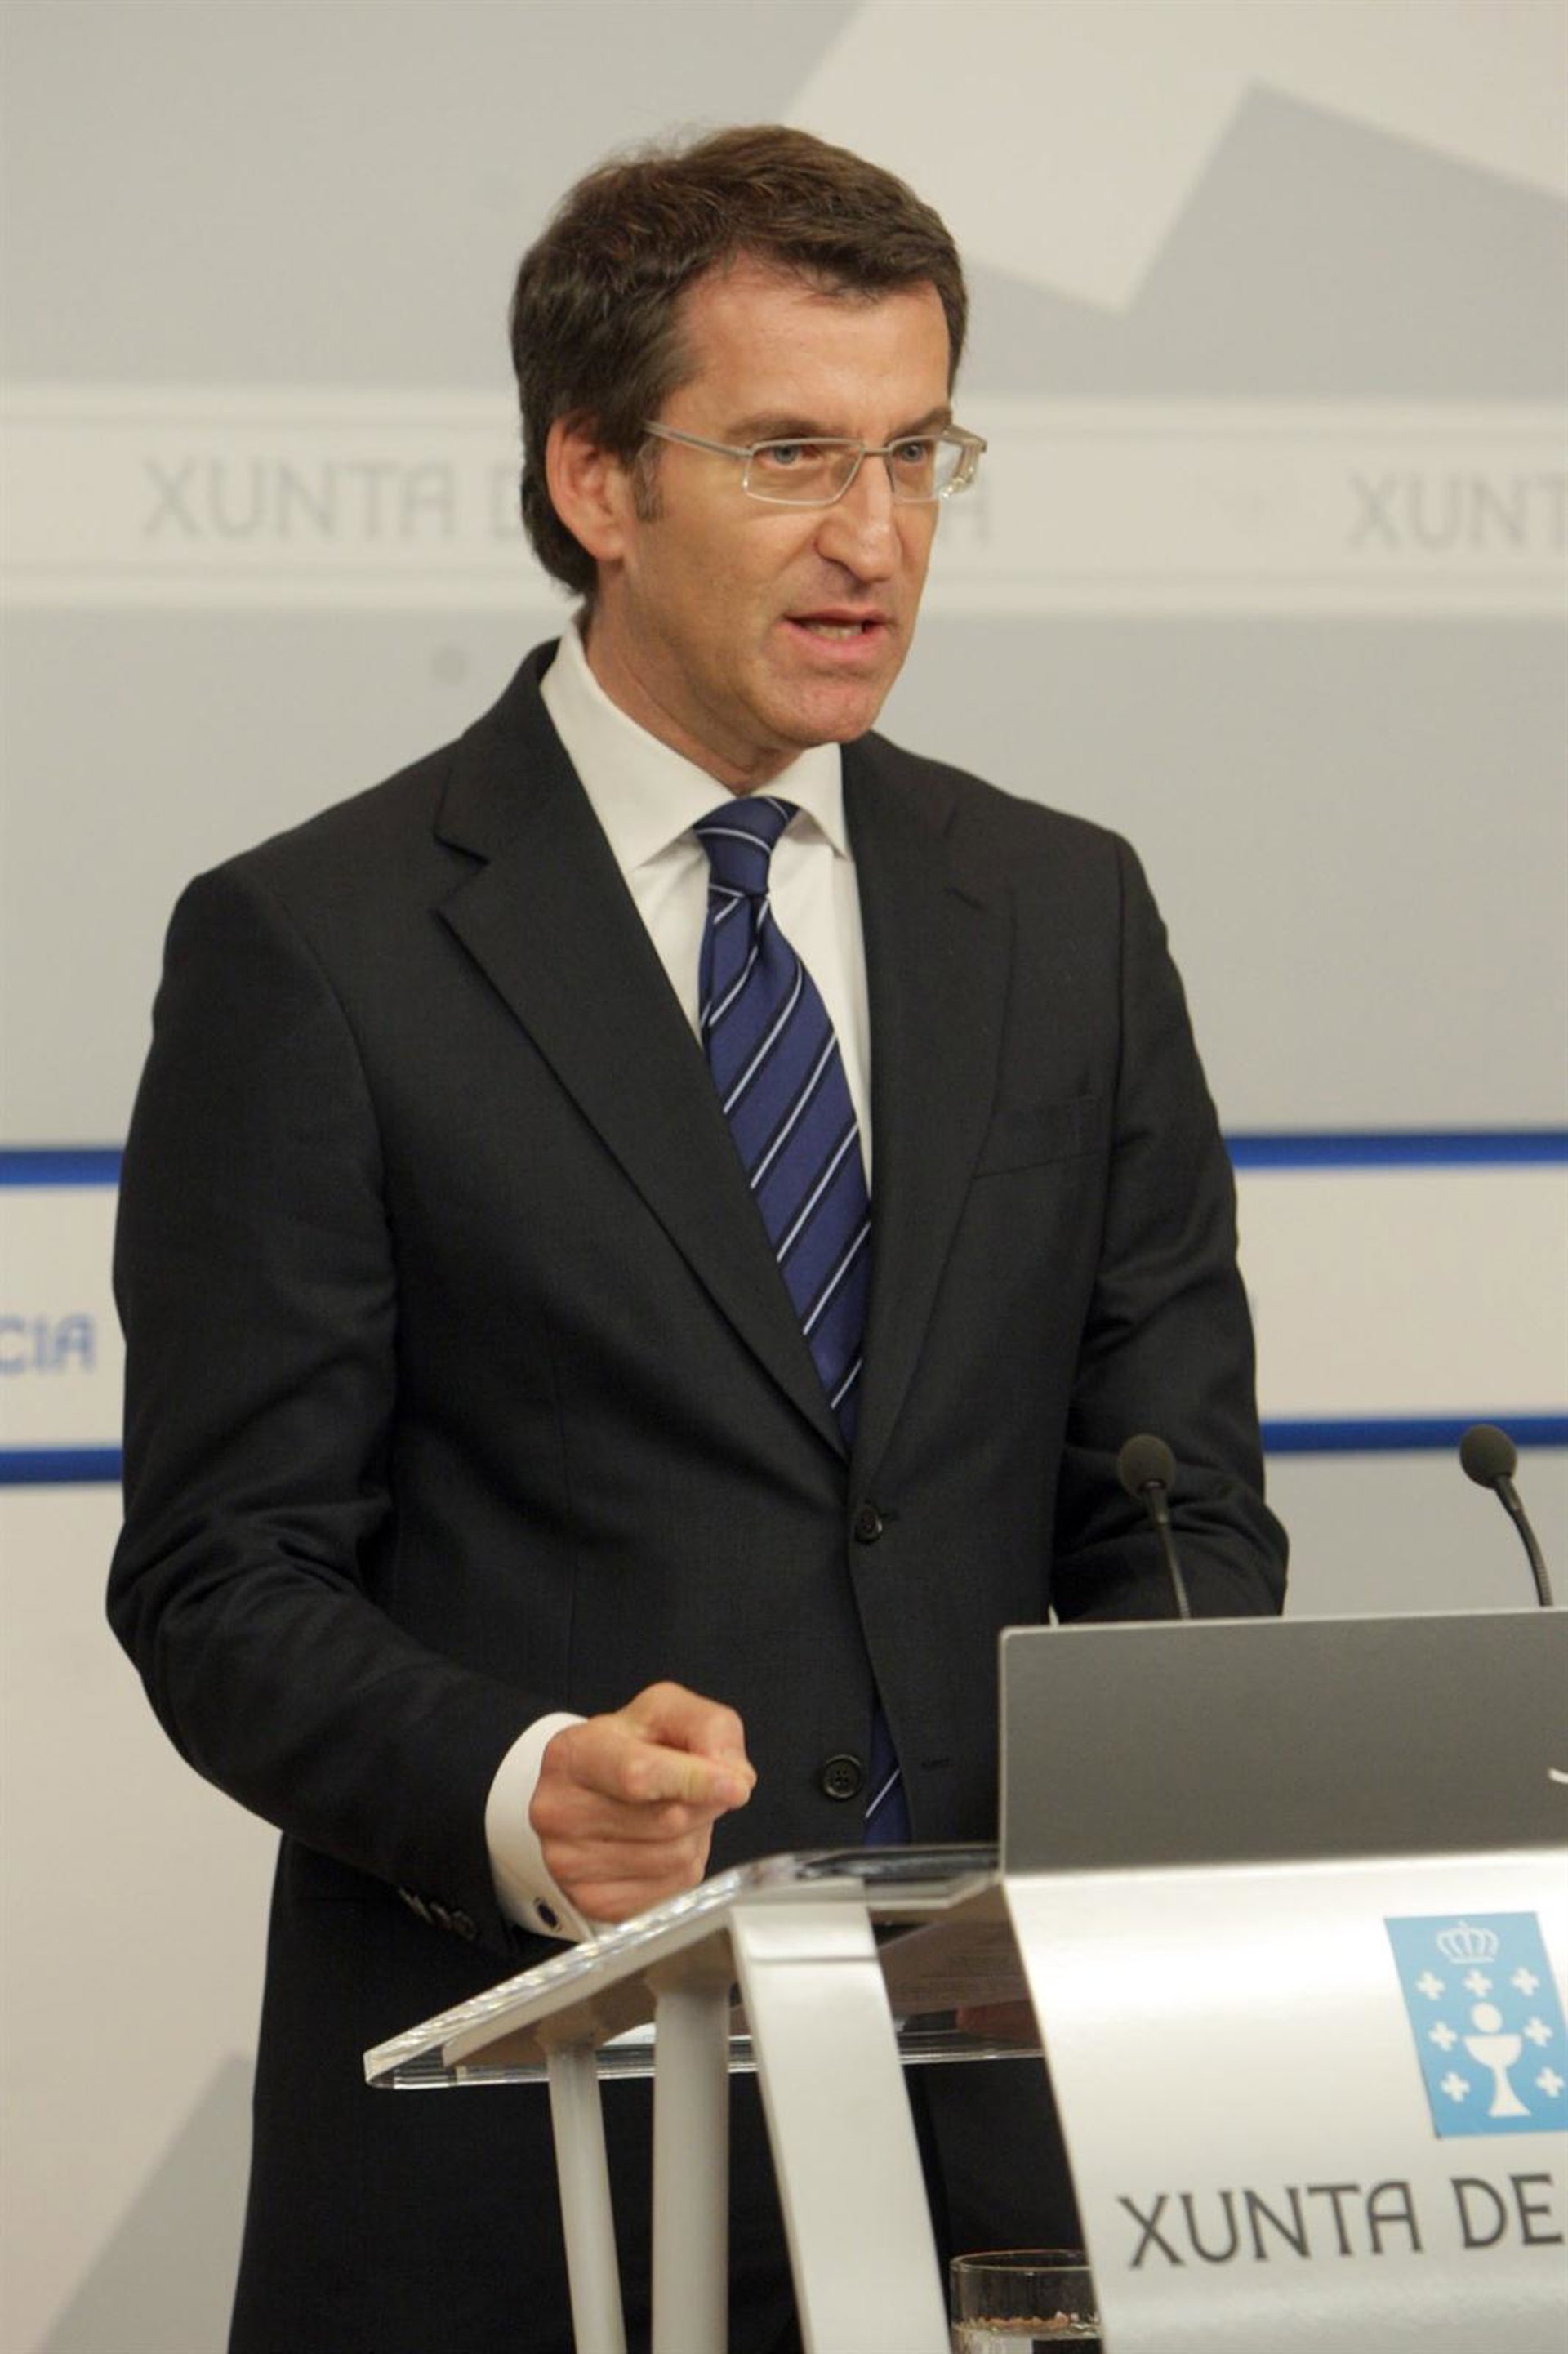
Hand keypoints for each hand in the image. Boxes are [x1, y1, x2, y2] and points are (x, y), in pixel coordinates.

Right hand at [529, 1680, 756, 1922]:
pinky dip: (681, 1866)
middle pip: (667, 1819)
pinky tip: (659, 1842)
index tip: (736, 1786)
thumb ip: (708, 1728)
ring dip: (694, 1834)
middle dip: (703, 1803)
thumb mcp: (665, 1712)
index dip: (695, 1781)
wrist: (589, 1790)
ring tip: (670, 1810)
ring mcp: (569, 1862)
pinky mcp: (591, 1901)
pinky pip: (670, 1890)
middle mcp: (558, 1810)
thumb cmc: (627, 1747)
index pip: (639, 1775)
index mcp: (572, 1753)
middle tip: (697, 1786)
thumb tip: (735, 1776)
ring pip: (674, 1858)